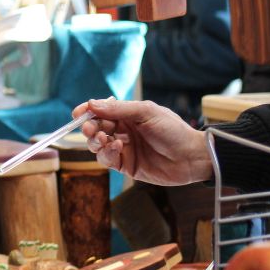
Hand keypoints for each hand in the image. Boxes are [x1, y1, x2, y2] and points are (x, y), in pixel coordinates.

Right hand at [72, 98, 212, 185]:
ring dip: (95, 141)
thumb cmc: (173, 130)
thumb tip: (92, 104)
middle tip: (89, 129)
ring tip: (103, 139)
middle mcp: (122, 131)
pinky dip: (107, 153)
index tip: (78, 114)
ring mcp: (123, 148)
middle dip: (89, 128)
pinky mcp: (126, 166)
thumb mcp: (146, 112)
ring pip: (97, 145)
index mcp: (127, 115)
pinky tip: (118, 147)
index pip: (100, 112)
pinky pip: (107, 159)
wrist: (192, 157)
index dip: (87, 112)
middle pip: (95, 128)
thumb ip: (119, 109)